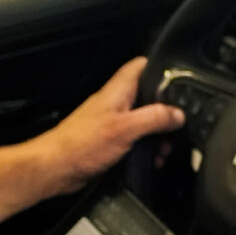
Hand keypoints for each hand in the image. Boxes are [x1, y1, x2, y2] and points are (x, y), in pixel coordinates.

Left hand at [29, 57, 184, 196]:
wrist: (56, 168)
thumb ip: (154, 118)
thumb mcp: (125, 129)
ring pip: (143, 120)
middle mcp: (115, 103)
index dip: (161, 68)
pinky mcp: (109, 140)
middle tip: (175, 128)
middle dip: (165, 112)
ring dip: (157, 134)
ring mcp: (112, 122)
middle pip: (148, 97)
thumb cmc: (81, 145)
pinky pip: (134, 138)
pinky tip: (151, 159)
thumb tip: (177, 114)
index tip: (180, 82)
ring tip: (163, 150)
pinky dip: (145, 147)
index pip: (141, 66)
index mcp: (118, 91)